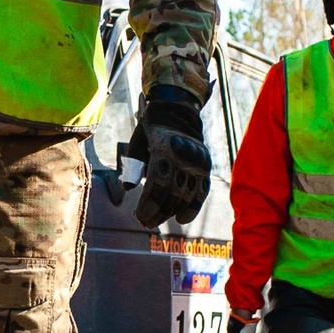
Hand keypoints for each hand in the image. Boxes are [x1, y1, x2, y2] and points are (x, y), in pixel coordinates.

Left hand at [126, 85, 210, 228]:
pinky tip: (181, 218)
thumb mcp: (138, 140)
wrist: (179, 109)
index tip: (139, 216)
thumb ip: (133, 163)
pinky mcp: (205, 166)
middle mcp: (183, 158)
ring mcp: (196, 163)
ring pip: (185, 196)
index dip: (148, 205)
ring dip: (170, 212)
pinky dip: (193, 207)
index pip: (156, 185)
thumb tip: (128, 187)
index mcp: (164, 150)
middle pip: (170, 194)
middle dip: (157, 212)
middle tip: (145, 223)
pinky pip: (202, 191)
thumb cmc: (153, 127)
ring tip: (157, 221)